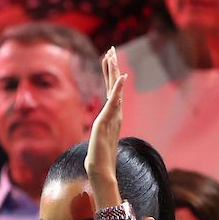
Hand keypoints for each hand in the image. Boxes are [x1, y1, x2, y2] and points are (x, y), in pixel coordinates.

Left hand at [84, 47, 125, 189]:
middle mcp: (114, 114)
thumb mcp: (98, 140)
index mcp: (111, 116)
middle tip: (110, 49)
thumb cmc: (99, 158)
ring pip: (114, 89)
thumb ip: (100, 133)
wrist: (100, 170)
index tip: (108, 58)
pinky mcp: (107, 122)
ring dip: (113, 71)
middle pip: (114, 86)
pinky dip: (118, 89)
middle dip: (111, 67)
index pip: (111, 91)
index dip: (110, 75)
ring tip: (111, 54)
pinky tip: (121, 78)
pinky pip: (114, 102)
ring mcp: (112, 117)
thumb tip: (99, 132)